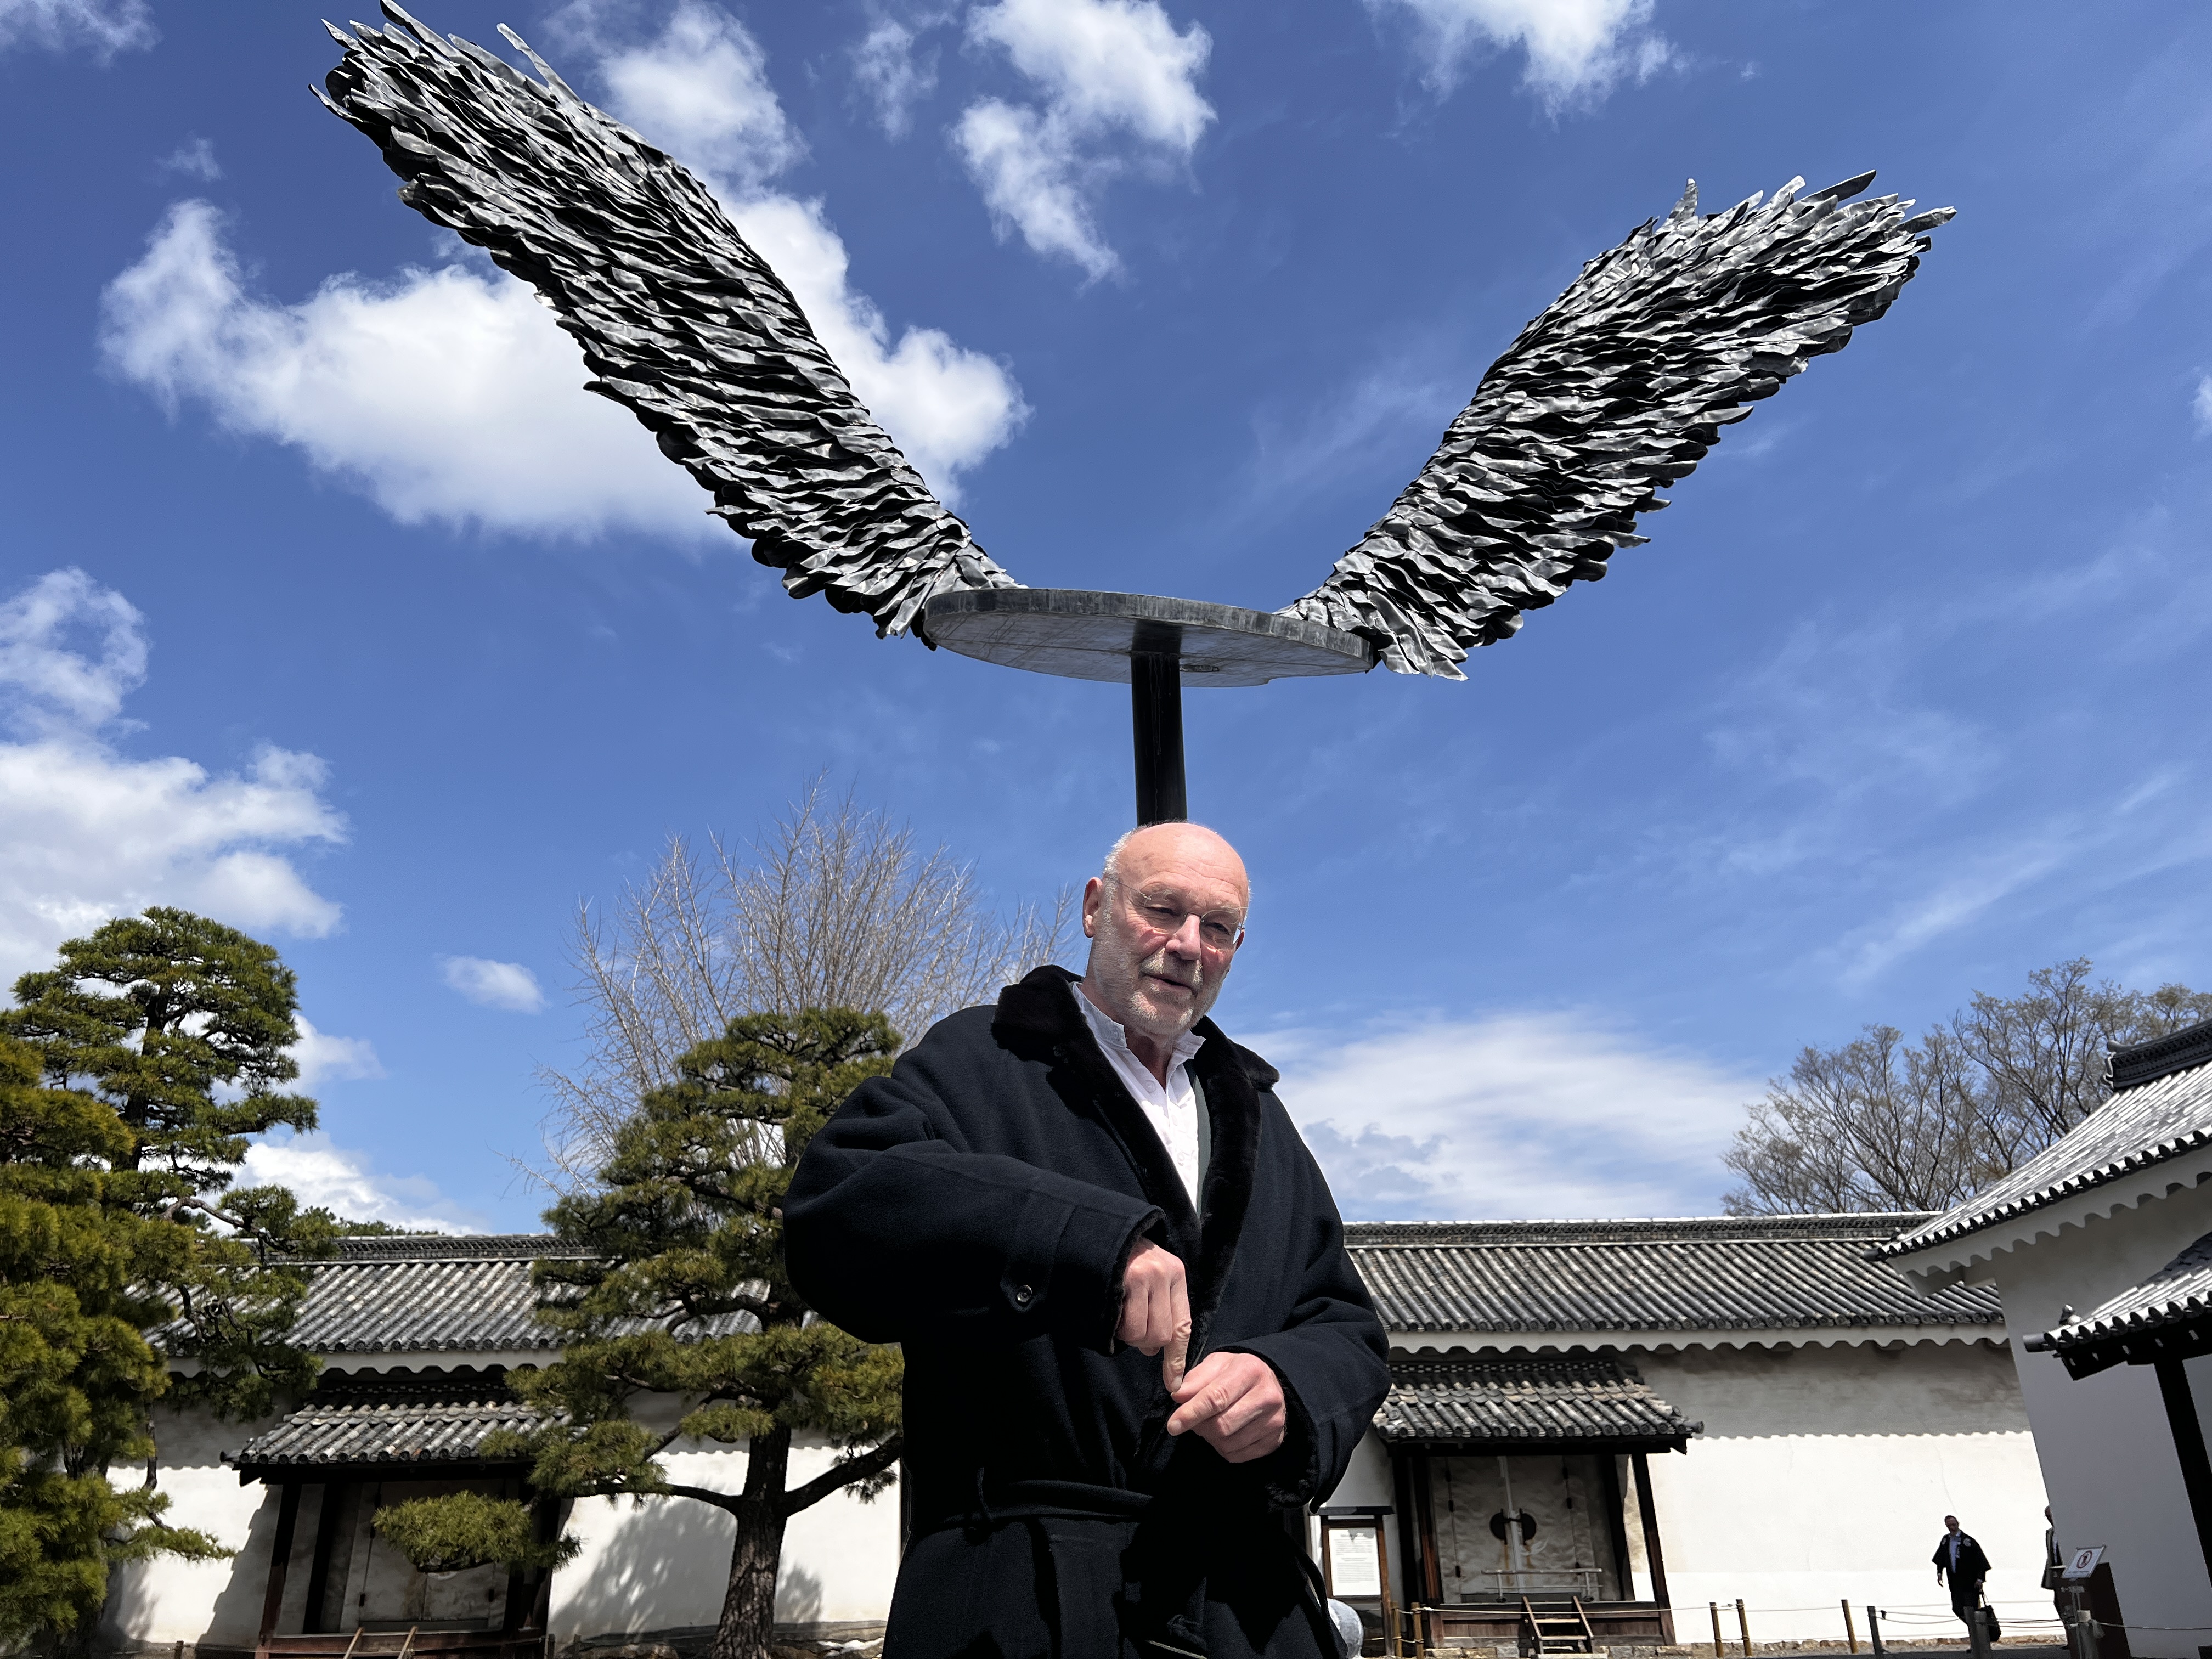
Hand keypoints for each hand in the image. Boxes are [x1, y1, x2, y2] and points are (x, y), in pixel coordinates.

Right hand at [1118, 1239, 1191, 1388]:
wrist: (1096, 1231)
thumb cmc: (1124, 1260)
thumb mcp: (1151, 1277)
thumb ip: (1161, 1309)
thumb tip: (1157, 1352)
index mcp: (1176, 1274)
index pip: (1183, 1325)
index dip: (1176, 1358)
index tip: (1173, 1382)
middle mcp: (1164, 1274)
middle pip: (1162, 1335)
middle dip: (1145, 1341)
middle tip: (1132, 1324)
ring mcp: (1145, 1276)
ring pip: (1142, 1334)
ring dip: (1128, 1334)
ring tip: (1120, 1313)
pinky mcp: (1126, 1280)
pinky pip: (1125, 1325)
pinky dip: (1116, 1327)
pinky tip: (1111, 1308)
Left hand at [1167, 1352, 1286, 1462]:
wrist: (1269, 1384)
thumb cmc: (1237, 1373)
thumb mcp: (1216, 1365)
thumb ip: (1195, 1379)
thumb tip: (1178, 1396)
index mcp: (1250, 1371)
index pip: (1216, 1397)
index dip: (1191, 1413)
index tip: (1173, 1425)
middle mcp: (1267, 1396)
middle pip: (1222, 1425)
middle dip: (1199, 1426)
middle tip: (1193, 1419)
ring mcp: (1273, 1421)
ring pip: (1228, 1444)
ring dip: (1210, 1438)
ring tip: (1211, 1423)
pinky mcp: (1273, 1441)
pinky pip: (1237, 1456)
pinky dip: (1223, 1448)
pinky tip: (1225, 1433)